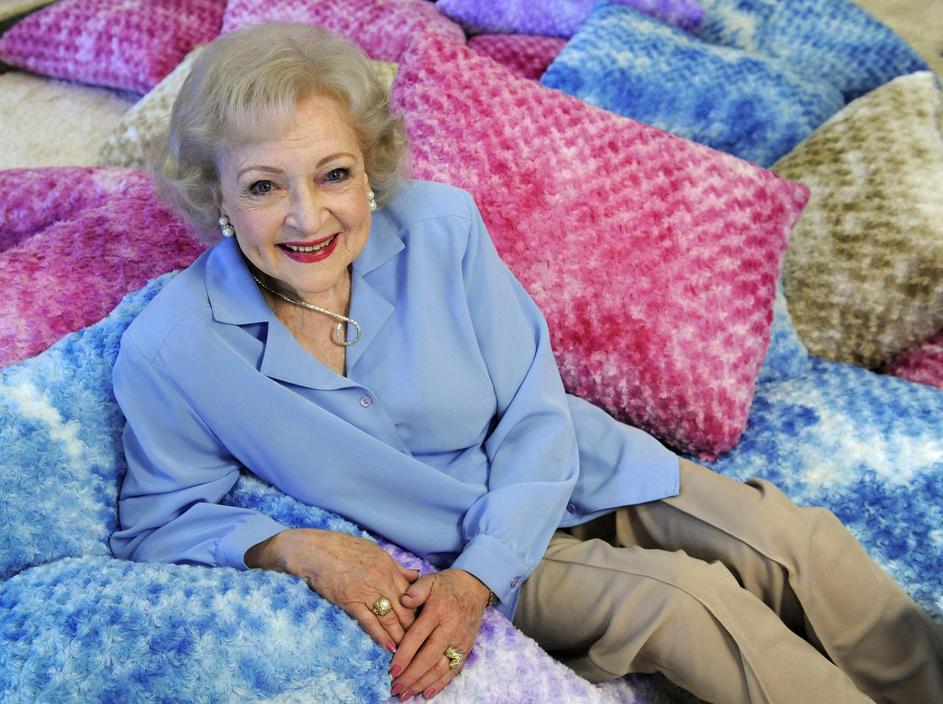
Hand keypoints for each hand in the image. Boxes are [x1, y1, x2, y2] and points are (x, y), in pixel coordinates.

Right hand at [245, 529, 418, 651]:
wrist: (314, 550)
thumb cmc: (343, 548)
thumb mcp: (374, 551)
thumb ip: (396, 566)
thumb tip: (415, 575)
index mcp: (389, 566)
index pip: (413, 594)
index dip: (421, 611)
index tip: (427, 624)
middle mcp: (382, 579)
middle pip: (405, 608)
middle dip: (415, 628)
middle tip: (422, 643)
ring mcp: (367, 591)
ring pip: (390, 618)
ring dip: (400, 637)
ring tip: (408, 651)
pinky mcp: (350, 601)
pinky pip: (369, 622)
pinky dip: (380, 636)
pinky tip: (388, 647)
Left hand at [389, 568, 489, 699]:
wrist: (475, 586)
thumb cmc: (446, 585)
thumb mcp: (429, 579)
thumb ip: (416, 590)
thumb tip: (403, 600)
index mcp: (437, 611)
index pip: (418, 636)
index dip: (404, 654)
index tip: (391, 670)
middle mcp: (450, 628)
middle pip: (429, 657)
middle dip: (411, 675)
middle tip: (395, 688)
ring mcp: (460, 640)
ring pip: (441, 667)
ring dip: (423, 683)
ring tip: (406, 694)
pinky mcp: (466, 648)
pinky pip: (453, 669)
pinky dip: (441, 683)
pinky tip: (427, 693)